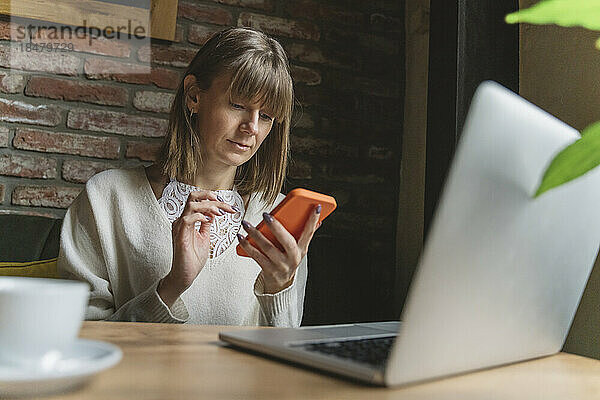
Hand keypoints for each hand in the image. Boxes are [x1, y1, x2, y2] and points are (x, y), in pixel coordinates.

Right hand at [158, 190, 236, 306]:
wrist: (186, 275)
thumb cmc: (193, 258)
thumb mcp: (205, 237)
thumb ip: (207, 224)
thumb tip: (214, 212)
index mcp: (188, 220)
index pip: (198, 200)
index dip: (214, 200)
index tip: (229, 206)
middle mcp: (182, 220)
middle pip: (193, 197)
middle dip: (211, 197)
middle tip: (226, 205)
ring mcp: (179, 227)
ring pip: (191, 204)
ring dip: (209, 206)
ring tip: (220, 212)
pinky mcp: (180, 236)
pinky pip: (187, 219)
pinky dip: (200, 216)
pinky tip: (209, 219)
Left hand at [237, 204, 320, 293]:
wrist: (280, 284)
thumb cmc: (287, 260)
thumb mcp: (298, 249)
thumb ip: (304, 234)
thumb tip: (317, 220)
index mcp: (302, 249)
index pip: (310, 232)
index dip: (313, 220)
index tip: (316, 207)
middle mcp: (293, 258)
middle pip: (286, 241)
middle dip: (276, 227)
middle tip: (266, 215)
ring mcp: (281, 266)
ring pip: (267, 248)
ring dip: (255, 234)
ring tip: (246, 224)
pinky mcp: (269, 270)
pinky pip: (256, 256)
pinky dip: (247, 246)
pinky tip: (241, 237)